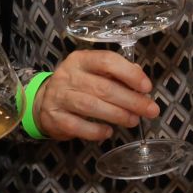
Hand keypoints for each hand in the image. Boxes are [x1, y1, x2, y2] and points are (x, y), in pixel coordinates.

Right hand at [34, 50, 155, 141]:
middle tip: (150, 110)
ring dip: (117, 115)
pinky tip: (108, 132)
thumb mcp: (93, 73)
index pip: (107, 61)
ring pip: (91, 105)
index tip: (146, 87)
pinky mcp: (55, 118)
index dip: (129, 74)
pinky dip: (96, 131)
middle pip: (103, 87)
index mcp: (80, 60)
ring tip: (133, 121)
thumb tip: (141, 80)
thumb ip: (116, 74)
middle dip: (131, 100)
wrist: (42, 102)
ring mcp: (59, 97)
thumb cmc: (77, 86)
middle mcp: (68, 75)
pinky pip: (78, 126)